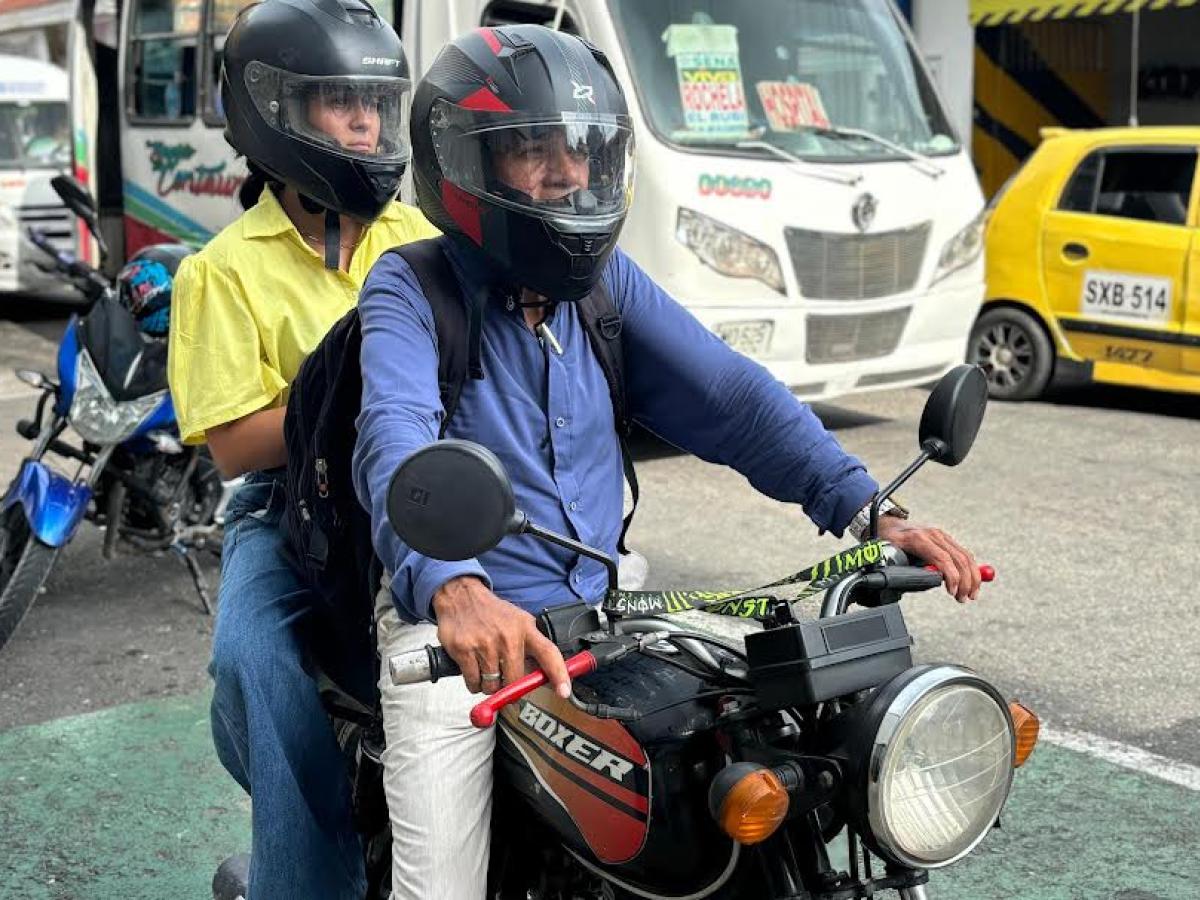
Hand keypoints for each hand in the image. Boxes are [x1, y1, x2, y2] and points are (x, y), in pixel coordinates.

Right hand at [431, 576, 570, 697]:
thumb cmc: (491, 612)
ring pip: (492, 686)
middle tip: (503, 677)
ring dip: (488, 684)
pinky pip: (473, 683)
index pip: (549, 653)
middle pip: (515, 680)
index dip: (559, 674)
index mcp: (525, 629)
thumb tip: (543, 675)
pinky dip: (473, 683)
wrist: (460, 595)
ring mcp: (485, 644)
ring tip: (485, 668)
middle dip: (509, 686)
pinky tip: (474, 668)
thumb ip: (532, 645)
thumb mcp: (518, 620)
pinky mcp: (464, 650)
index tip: (564, 691)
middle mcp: (507, 637)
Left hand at [876, 517, 980, 602]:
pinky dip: (971, 569)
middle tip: (963, 599)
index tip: (952, 592)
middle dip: (965, 582)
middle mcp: (933, 535)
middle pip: (959, 558)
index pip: (942, 558)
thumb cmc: (887, 541)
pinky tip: (972, 582)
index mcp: (918, 538)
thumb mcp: (889, 555)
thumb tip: (922, 582)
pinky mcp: (946, 539)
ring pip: (965, 556)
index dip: (951, 576)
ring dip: (972, 577)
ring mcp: (941, 535)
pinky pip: (964, 554)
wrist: (889, 525)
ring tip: (971, 594)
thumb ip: (904, 569)